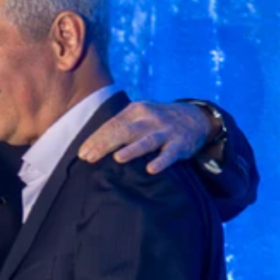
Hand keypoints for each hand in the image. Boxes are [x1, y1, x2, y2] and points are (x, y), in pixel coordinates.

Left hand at [78, 101, 211, 173]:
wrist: (196, 117)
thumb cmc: (157, 120)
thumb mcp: (139, 115)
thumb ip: (120, 125)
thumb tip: (93, 143)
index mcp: (136, 110)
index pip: (111, 125)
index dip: (96, 139)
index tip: (82, 152)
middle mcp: (150, 118)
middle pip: (124, 132)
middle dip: (105, 145)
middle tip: (90, 158)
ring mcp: (166, 131)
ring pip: (146, 141)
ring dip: (132, 150)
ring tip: (118, 158)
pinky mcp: (180, 144)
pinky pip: (170, 154)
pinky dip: (161, 161)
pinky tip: (151, 169)